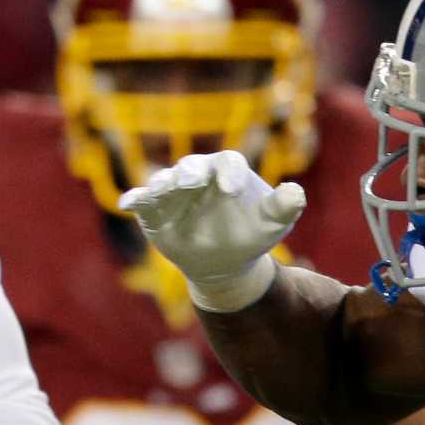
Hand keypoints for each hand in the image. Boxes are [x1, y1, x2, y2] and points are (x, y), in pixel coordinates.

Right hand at [118, 150, 304, 310]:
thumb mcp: (272, 224)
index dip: (230, 173)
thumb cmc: (251, 234)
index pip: (228, 161)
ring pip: (165, 181)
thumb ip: (284, 207)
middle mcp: (199, 175)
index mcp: (228, 171)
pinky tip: (128, 203)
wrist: (225, 262)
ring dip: (162, 185)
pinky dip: (134, 199)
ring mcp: (174, 191)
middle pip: (192, 166)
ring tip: (161, 192)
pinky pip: (142, 200)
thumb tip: (296, 194)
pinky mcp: (154, 209)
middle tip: (191, 182)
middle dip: (191, 173)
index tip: (233, 190)